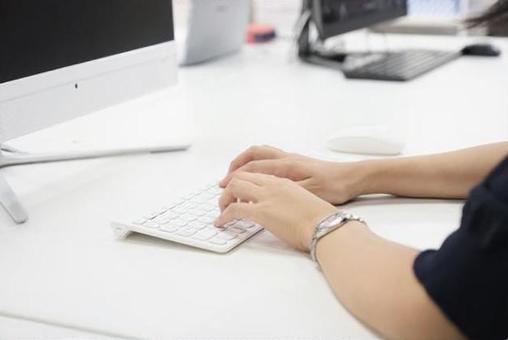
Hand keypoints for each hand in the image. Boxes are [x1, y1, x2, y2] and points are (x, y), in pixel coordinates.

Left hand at [216, 172, 338, 251]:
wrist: (327, 225)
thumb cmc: (322, 218)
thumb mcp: (305, 199)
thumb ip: (290, 198)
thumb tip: (283, 208)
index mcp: (284, 179)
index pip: (256, 171)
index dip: (242, 178)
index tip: (237, 187)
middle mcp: (273, 184)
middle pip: (242, 175)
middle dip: (229, 186)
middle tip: (226, 199)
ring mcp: (267, 196)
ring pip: (235, 187)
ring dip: (224, 198)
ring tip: (222, 210)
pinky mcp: (262, 212)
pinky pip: (234, 209)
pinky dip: (224, 215)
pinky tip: (221, 222)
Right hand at [220, 145, 364, 204]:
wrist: (352, 178)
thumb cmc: (333, 186)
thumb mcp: (307, 193)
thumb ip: (283, 193)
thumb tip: (259, 197)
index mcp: (285, 167)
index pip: (251, 172)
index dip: (233, 184)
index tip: (224, 197)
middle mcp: (285, 159)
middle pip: (250, 158)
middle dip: (233, 170)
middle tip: (223, 184)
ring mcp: (290, 158)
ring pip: (259, 153)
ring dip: (243, 161)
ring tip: (234, 174)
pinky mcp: (296, 161)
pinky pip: (268, 155)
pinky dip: (256, 160)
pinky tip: (257, 172)